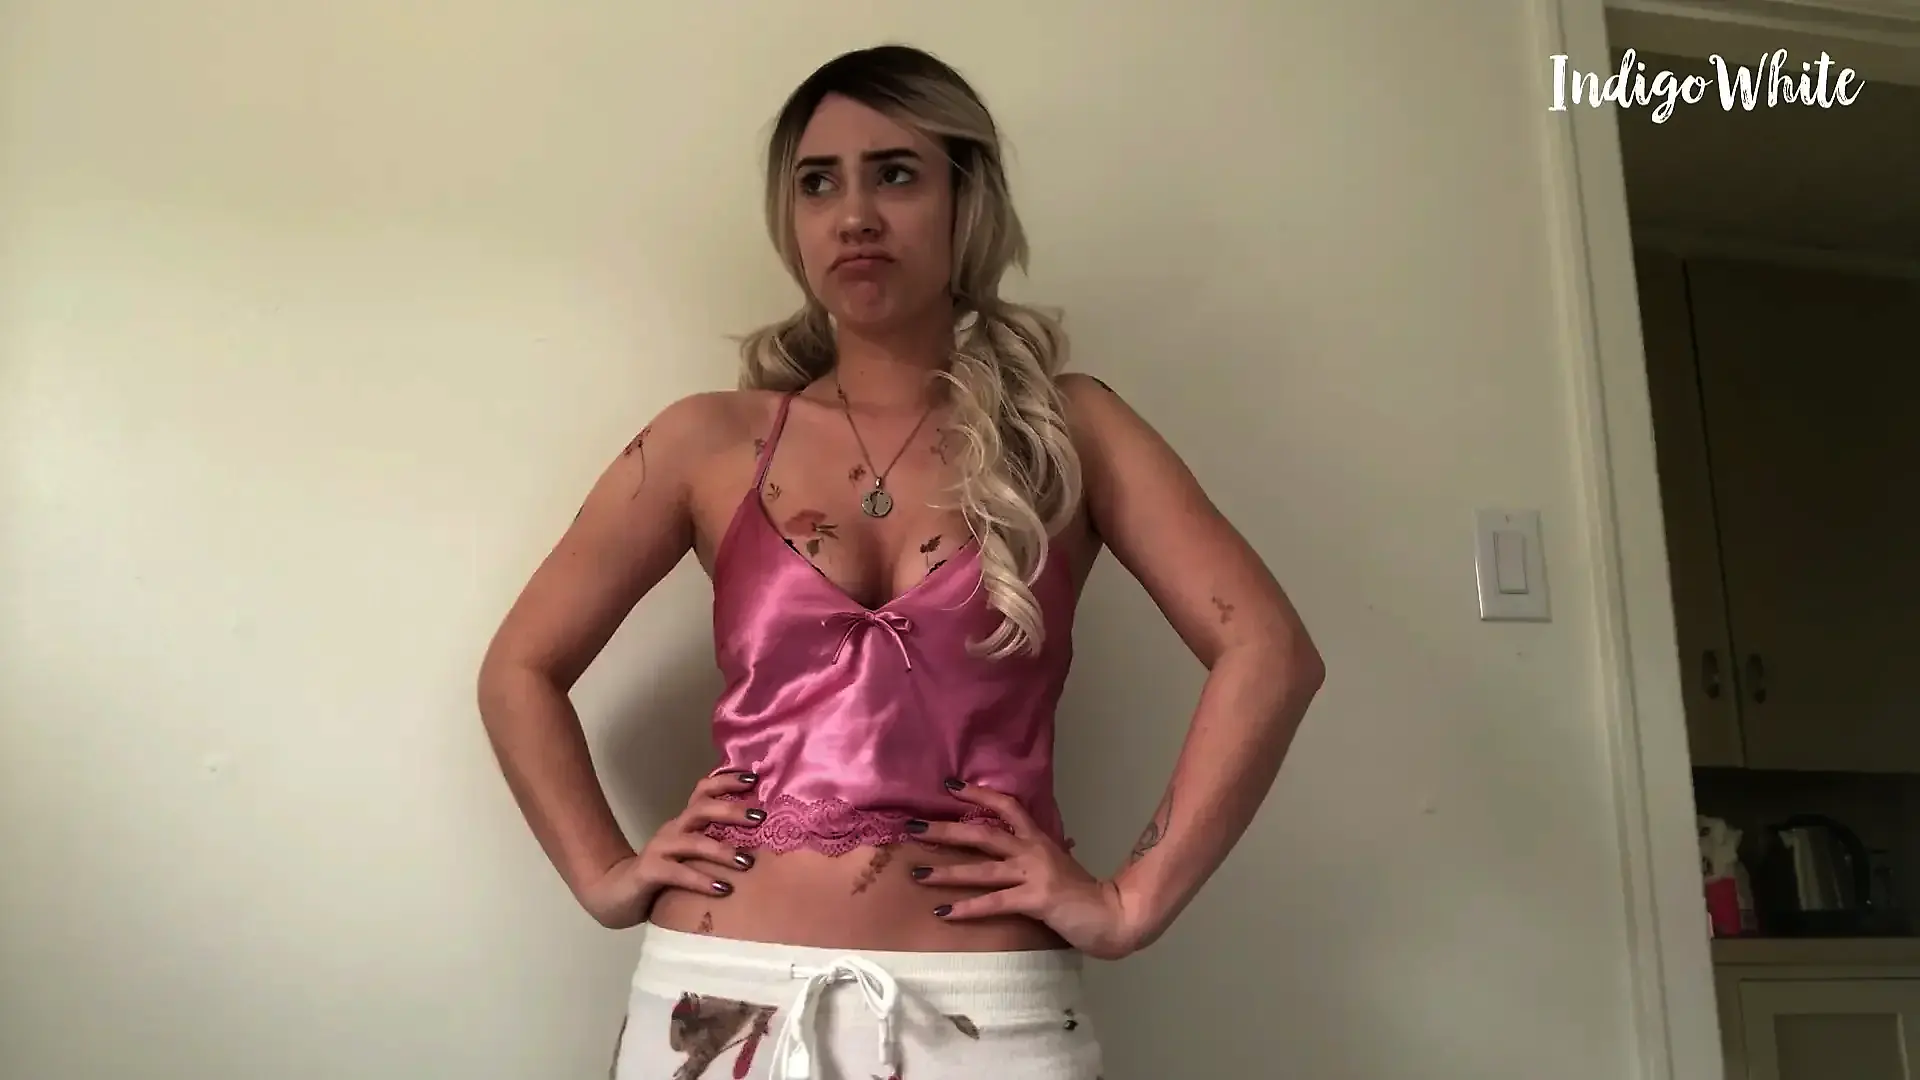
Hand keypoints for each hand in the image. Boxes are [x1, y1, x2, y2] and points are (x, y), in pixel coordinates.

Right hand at [574, 771, 764, 928]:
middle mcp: (673, 830)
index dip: (727, 781)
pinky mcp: (650, 872)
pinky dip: (701, 880)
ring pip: (693, 842)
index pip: (704, 791)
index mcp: (684, 822)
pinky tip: (723, 889)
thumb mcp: (691, 855)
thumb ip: (716, 844)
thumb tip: (760, 841)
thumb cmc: (664, 875)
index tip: (754, 779)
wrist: (615, 894)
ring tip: (747, 862)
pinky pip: (678, 874)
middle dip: (731, 810)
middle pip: (701, 809)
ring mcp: (660, 849)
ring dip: (722, 851)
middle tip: (759, 817)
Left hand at [907, 781, 1141, 960]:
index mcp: (1039, 840)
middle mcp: (1033, 851)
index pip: (1007, 806)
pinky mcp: (1035, 900)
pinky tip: (942, 912)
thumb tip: (1045, 840)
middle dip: (945, 830)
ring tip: (916, 872)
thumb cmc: (1084, 894)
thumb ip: (1048, 852)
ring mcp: (1034, 874)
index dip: (978, 794)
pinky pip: (994, 902)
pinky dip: (966, 908)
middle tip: (913, 826)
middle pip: (983, 833)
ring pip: (982, 868)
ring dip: (946, 871)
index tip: (950, 786)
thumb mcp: (1062, 865)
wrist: (1114, 916)